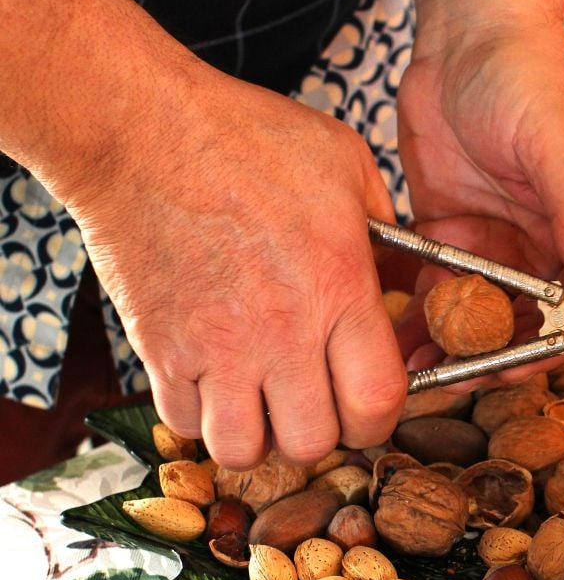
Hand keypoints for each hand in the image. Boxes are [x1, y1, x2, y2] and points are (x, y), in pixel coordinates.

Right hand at [69, 71, 406, 468]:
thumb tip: (409, 276)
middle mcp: (280, 331)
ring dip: (258, 436)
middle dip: (322, 433)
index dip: (380, 416)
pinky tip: (213, 380)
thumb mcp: (347, 165)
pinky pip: (183, 424)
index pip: (377, 401)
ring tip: (262, 401)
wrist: (138, 130)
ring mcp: (215, 347)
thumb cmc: (246, 138)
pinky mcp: (159, 350)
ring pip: (242, 450)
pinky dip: (200, 416)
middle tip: (315, 401)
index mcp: (338, 288)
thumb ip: (387, 233)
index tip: (369, 401)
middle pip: (312, 442)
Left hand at [394, 7, 563, 382]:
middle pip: (531, 325)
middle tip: (456, 376)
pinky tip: (393, 343)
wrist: (466, 40)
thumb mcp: (558, 140)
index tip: (521, 362)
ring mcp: (501, 250)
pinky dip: (420, 322)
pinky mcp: (455, 243)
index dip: (558, 341)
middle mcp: (550, 249)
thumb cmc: (528, 75)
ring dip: (456, 349)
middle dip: (497, 357)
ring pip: (484, 320)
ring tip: (418, 373)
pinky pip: (440, 295)